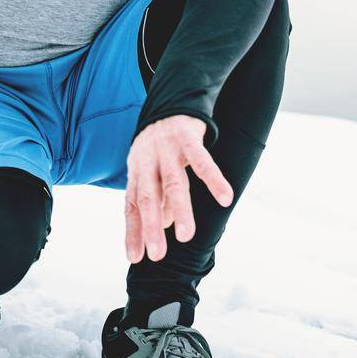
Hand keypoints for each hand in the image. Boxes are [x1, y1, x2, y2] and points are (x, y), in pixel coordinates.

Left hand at [124, 115, 235, 263]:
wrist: (173, 99)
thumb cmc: (162, 144)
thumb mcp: (153, 169)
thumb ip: (159, 197)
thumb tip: (165, 225)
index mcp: (136, 171)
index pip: (131, 206)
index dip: (132, 231)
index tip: (134, 258)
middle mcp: (147, 160)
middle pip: (147, 197)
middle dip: (151, 227)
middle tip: (157, 255)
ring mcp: (166, 148)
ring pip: (173, 183)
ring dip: (180, 210)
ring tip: (186, 235)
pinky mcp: (186, 136)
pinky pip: (201, 160)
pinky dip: (213, 179)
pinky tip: (225, 198)